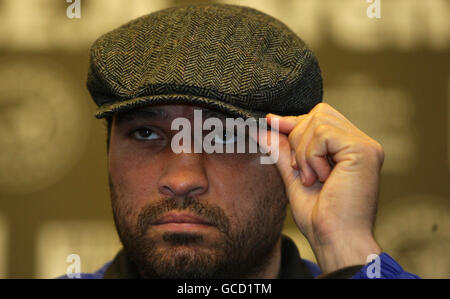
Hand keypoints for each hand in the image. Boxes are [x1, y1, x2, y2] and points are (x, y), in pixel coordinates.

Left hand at [266, 103, 383, 272]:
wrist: (335, 239)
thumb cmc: (319, 216)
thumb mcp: (294, 175)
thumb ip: (282, 150)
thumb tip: (261, 128)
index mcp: (349, 148)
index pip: (320, 117)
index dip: (294, 122)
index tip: (271, 123)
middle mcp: (361, 143)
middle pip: (319, 113)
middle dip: (298, 138)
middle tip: (302, 170)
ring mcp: (366, 146)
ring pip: (319, 122)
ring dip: (304, 153)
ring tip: (312, 178)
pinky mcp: (364, 150)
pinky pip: (324, 134)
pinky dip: (312, 157)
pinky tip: (321, 178)